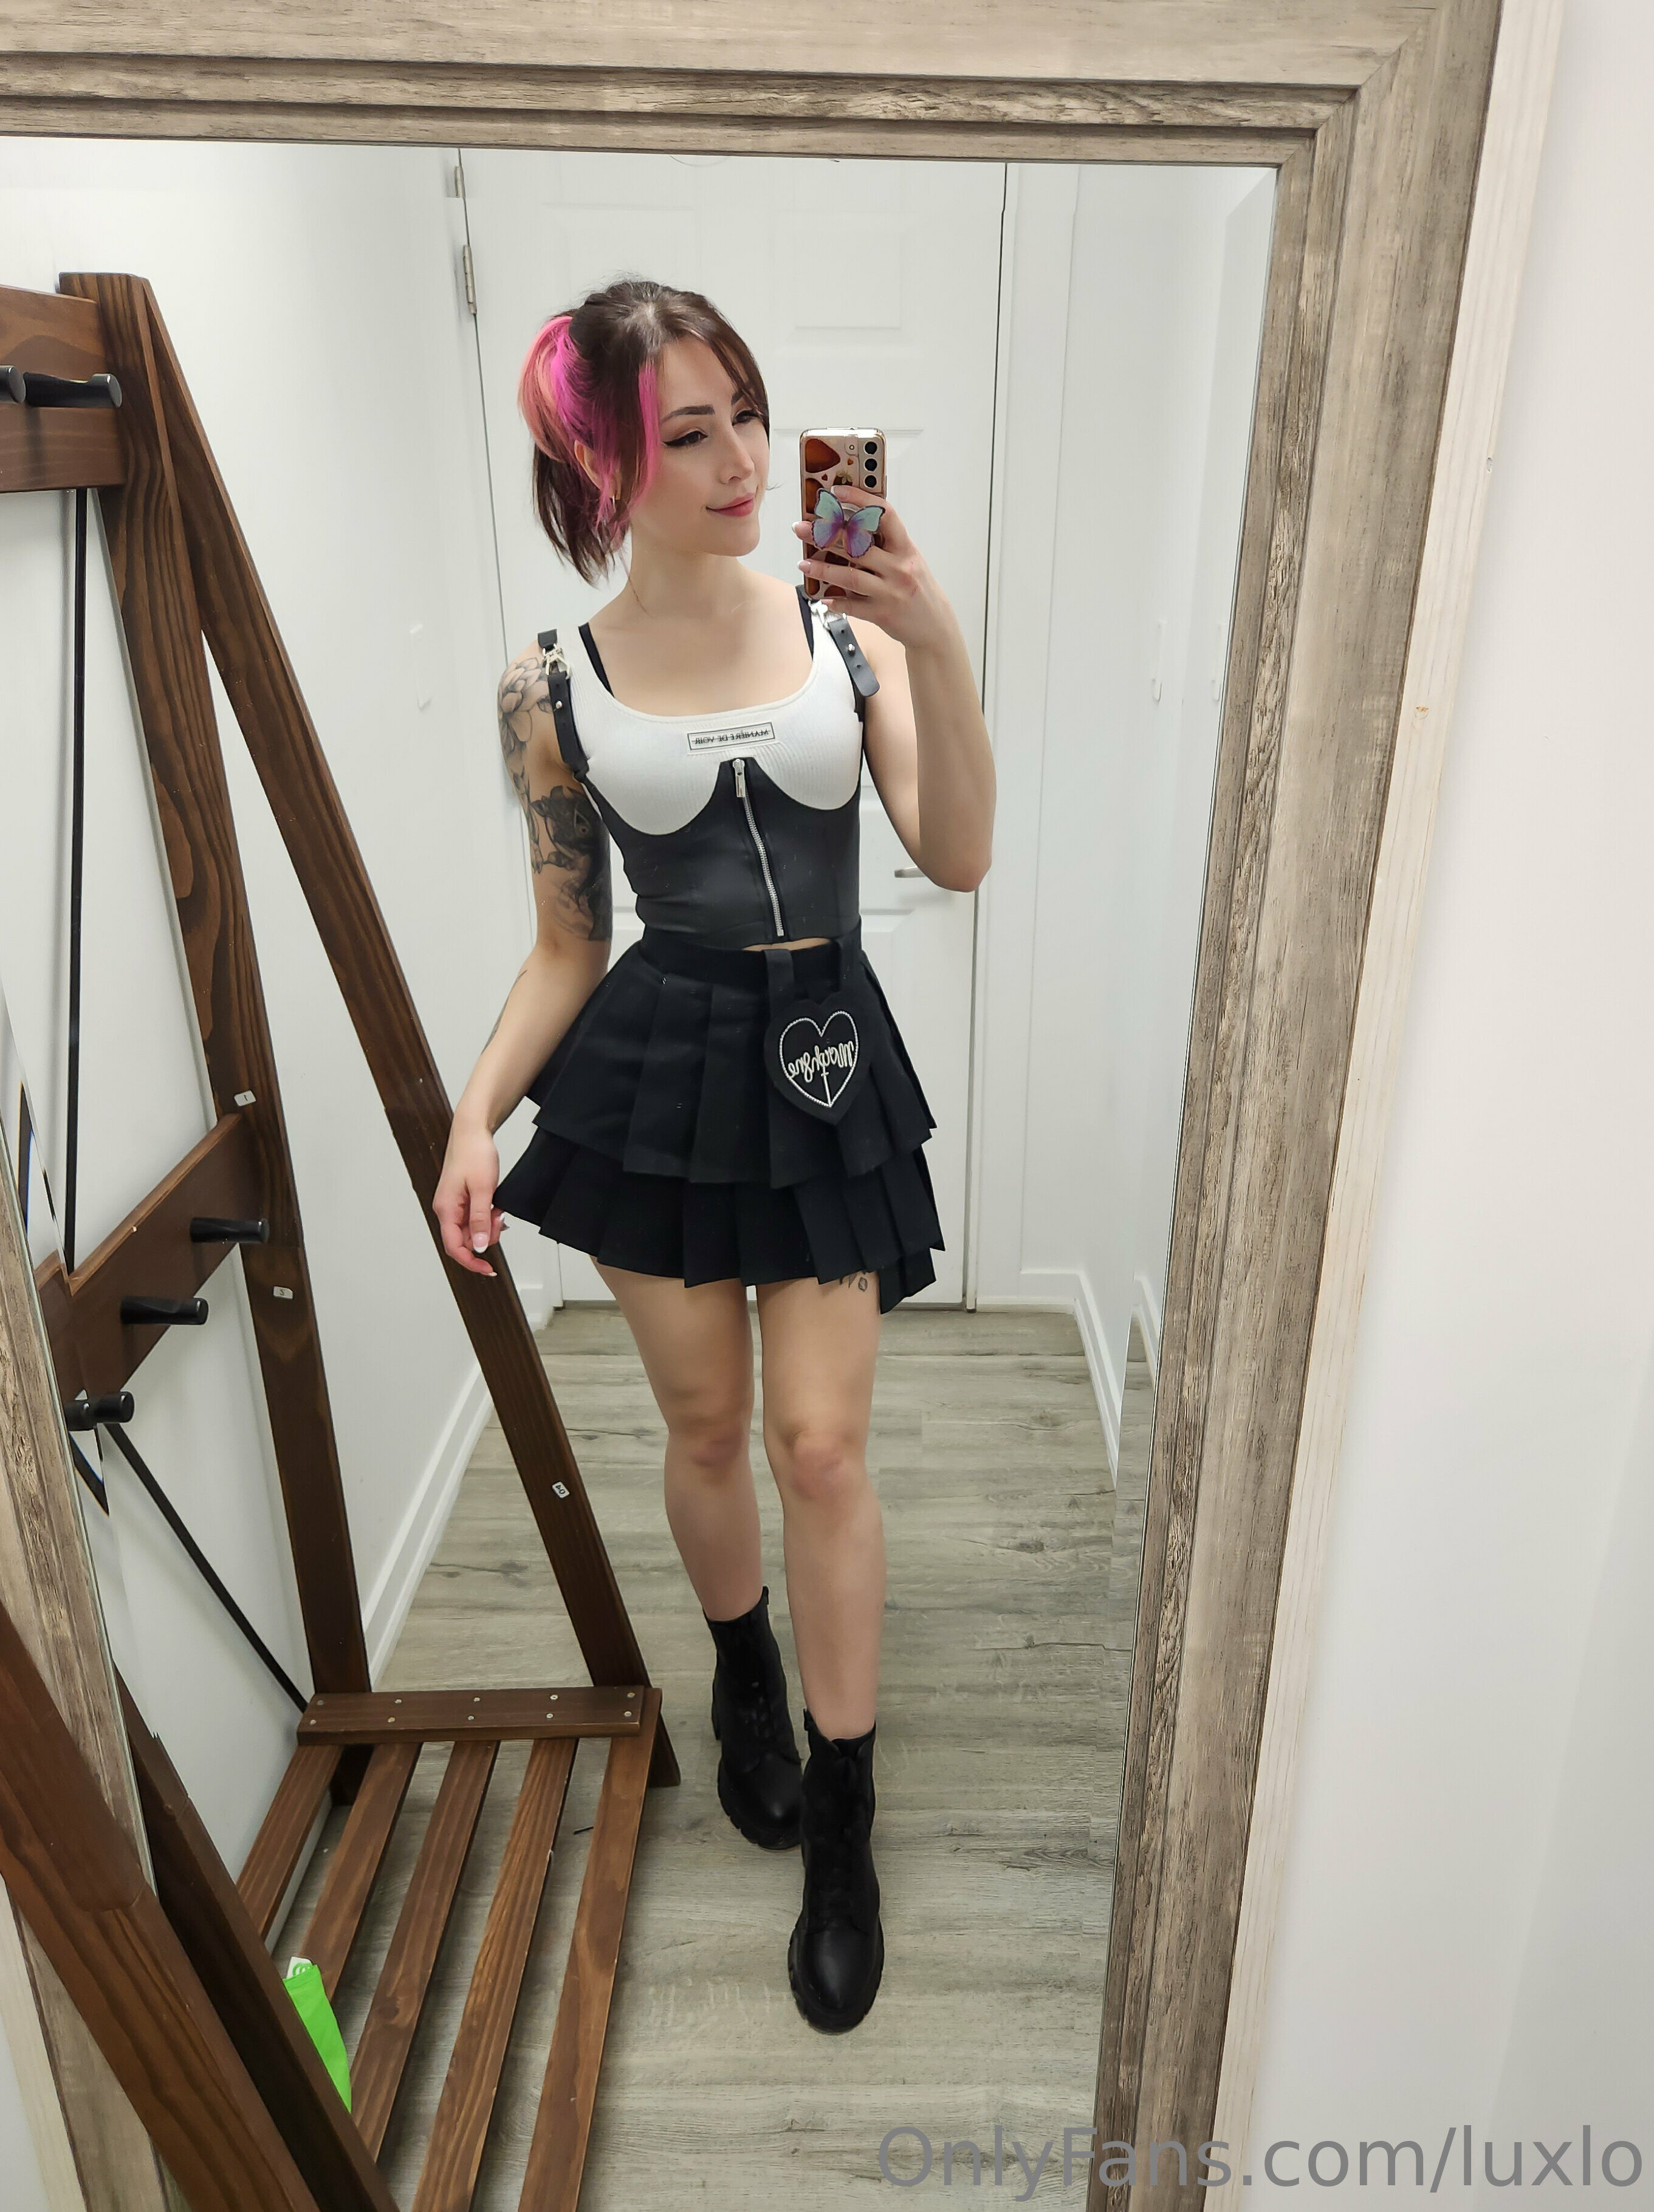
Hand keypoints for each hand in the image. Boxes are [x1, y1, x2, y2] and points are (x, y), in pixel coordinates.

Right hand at [433, 1119, 504, 1276]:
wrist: (473, 1131)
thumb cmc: (474, 1154)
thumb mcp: (482, 1189)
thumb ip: (480, 1219)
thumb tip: (478, 1246)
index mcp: (446, 1209)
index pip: (454, 1247)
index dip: (471, 1261)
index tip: (487, 1269)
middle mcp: (447, 1209)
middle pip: (465, 1240)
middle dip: (485, 1237)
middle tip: (500, 1221)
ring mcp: (454, 1204)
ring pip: (472, 1229)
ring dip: (488, 1226)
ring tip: (498, 1210)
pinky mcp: (462, 1199)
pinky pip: (475, 1217)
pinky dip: (487, 1216)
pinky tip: (495, 1206)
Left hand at [793, 501, 951, 653]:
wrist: (934, 626)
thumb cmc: (919, 589)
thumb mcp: (910, 561)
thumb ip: (886, 546)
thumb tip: (851, 528)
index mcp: (906, 549)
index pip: (884, 514)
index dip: (860, 500)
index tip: (836, 492)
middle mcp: (899, 568)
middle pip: (858, 546)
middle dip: (825, 535)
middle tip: (801, 528)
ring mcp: (890, 592)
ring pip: (850, 577)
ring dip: (822, 570)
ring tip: (803, 563)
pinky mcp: (882, 614)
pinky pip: (852, 606)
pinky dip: (835, 601)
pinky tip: (821, 597)